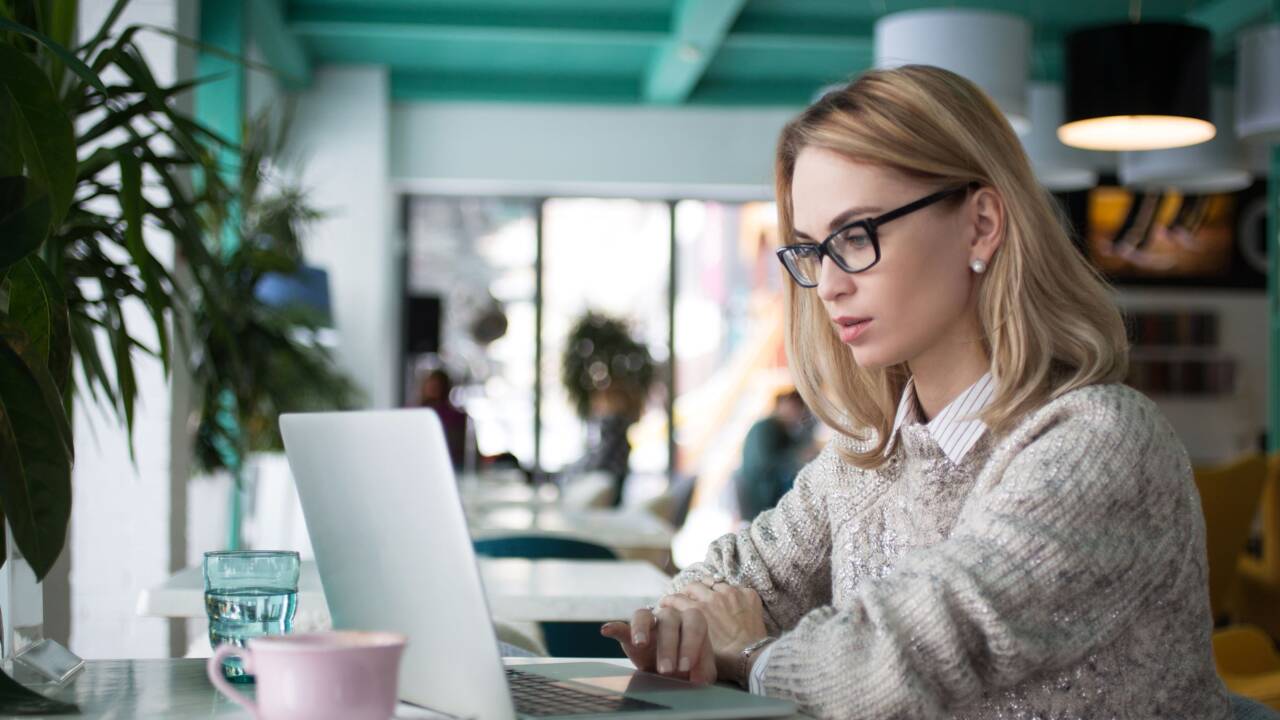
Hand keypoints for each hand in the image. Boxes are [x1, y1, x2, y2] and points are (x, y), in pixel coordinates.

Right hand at [600, 606, 716, 684]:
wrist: (672, 673)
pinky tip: (607, 630)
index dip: (690, 643)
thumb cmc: (689, 668)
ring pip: (644, 615)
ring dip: (641, 629)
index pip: (694, 622)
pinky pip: (621, 626)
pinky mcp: (630, 634)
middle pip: (669, 619)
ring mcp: (649, 623)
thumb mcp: (701, 671)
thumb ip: (704, 670)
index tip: (686, 666)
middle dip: (668, 645)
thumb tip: (700, 679)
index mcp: (692, 622)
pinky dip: (615, 627)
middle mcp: (670, 617)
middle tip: (667, 670)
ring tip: (639, 643)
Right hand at [659, 581, 767, 683]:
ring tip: (710, 597)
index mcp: (698, 610)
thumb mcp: (696, 645)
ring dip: (709, 589)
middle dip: (687, 591)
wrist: (753, 658)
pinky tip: (730, 603)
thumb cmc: (724, 659)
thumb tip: (677, 624)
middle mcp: (713, 597)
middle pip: (693, 585)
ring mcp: (733, 593)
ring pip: (714, 582)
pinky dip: (730, 593)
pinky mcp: (749, 594)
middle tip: (687, 598)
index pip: (676, 598)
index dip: (669, 600)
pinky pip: (735, 587)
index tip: (666, 603)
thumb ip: (686, 630)